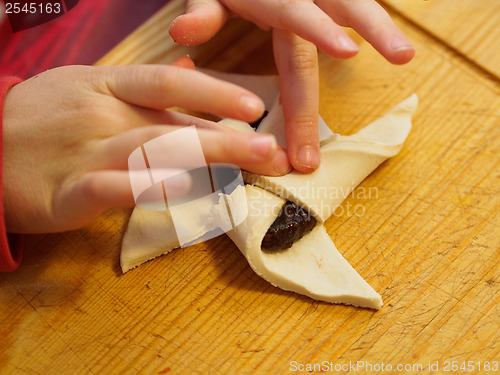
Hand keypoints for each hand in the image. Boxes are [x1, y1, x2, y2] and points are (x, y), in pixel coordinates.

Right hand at [2, 62, 290, 232]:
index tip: (257, 106)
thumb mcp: (89, 85)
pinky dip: (145, 187)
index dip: (215, 91)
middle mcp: (101, 115)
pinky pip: (109, 188)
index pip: (170, 82)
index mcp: (107, 86)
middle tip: (273, 151)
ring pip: (149, 151)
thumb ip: (142, 86)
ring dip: (204, 159)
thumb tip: (189, 66)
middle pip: (173, 121)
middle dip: (228, 136)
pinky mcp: (66, 192)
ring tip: (249, 167)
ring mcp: (83, 152)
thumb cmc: (46, 117)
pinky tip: (181, 189)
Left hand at [169, 0, 414, 171]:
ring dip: (383, 25)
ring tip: (407, 53)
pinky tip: (393, 39)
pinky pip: (350, 4)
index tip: (350, 51)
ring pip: (356, 2)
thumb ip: (203, 10)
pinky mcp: (325, 0)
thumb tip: (184, 35)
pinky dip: (371, 16)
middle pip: (344, 6)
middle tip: (404, 58)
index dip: (322, 30)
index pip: (298, 17)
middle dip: (375, 32)